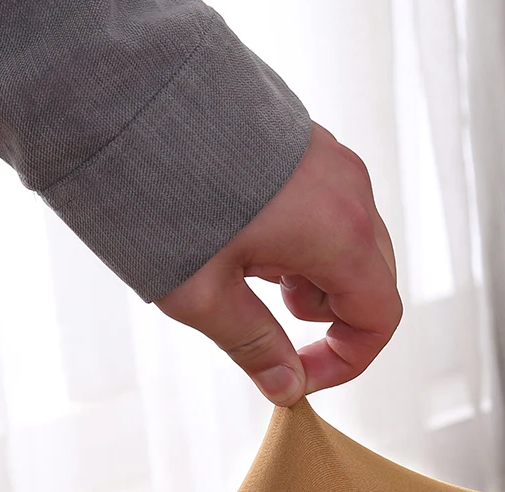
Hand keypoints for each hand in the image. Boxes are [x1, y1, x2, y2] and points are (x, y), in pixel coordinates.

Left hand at [156, 122, 401, 405]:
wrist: (124, 92)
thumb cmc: (160, 189)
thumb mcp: (203, 292)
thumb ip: (254, 346)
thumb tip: (285, 386)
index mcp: (338, 232)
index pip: (379, 317)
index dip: (347, 360)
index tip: (301, 375)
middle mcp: (348, 191)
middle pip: (370, 279)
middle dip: (330, 319)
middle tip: (271, 325)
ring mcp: (328, 160)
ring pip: (347, 242)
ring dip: (312, 277)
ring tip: (249, 272)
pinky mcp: (302, 143)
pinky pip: (324, 207)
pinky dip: (300, 239)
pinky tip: (246, 236)